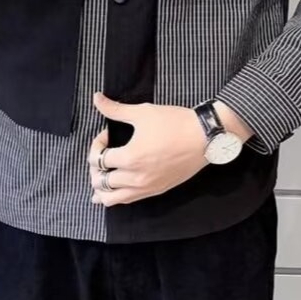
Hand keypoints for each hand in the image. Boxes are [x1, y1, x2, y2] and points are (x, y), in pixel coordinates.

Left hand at [88, 93, 209, 206]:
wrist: (205, 138)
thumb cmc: (174, 123)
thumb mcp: (142, 112)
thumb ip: (115, 109)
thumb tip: (96, 98)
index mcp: (130, 157)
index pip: (98, 158)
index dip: (97, 144)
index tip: (106, 134)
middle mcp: (135, 178)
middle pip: (100, 181)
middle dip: (95, 167)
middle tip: (101, 154)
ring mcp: (146, 188)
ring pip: (111, 199)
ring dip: (101, 188)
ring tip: (101, 175)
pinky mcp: (157, 191)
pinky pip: (128, 201)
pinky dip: (115, 197)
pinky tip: (112, 191)